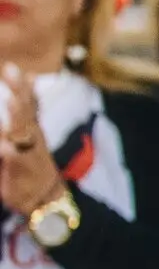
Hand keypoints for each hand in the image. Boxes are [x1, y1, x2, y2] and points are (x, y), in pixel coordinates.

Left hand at [0, 64, 61, 216]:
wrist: (44, 201)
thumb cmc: (27, 171)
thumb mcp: (22, 145)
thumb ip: (19, 124)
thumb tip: (20, 97)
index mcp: (31, 130)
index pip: (28, 104)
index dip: (22, 86)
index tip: (13, 67)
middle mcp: (32, 137)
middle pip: (26, 109)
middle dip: (19, 90)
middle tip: (12, 69)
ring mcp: (28, 151)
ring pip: (22, 128)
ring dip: (17, 112)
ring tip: (12, 98)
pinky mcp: (21, 167)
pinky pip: (12, 154)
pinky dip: (8, 148)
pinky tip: (5, 146)